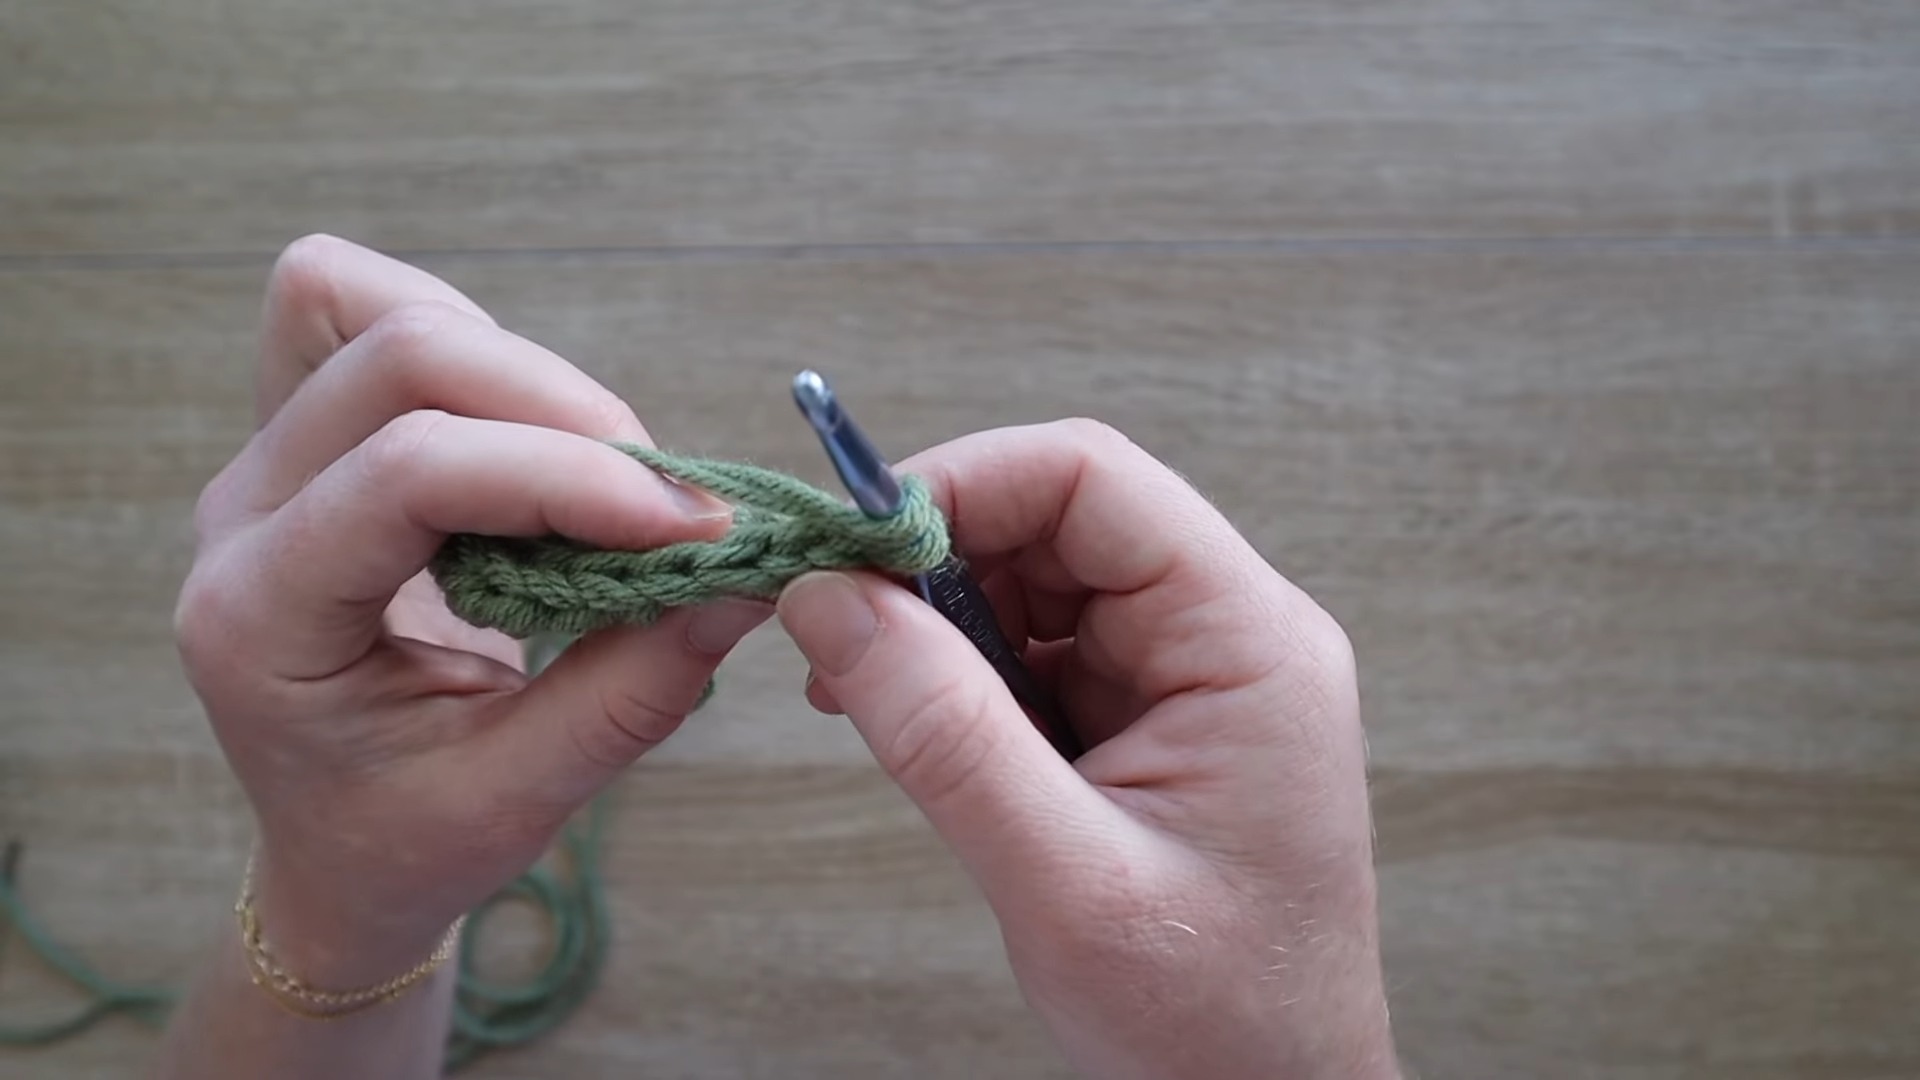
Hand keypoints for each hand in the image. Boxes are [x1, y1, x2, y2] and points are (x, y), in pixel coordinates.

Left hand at [174, 236, 770, 984]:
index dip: (566, 476)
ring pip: (369, 305)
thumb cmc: (411, 840)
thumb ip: (634, 690)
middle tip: (668, 501)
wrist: (341, 852)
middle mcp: (240, 514)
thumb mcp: (522, 796)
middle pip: (395, 355)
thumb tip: (750, 581)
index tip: (696, 526)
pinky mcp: (305, 432)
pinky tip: (533, 433)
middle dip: (560, 408)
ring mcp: (263, 459)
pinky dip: (472, 346)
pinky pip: (358, 311)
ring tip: (599, 466)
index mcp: (260, 616)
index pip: (408, 473)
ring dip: (516, 367)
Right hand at [778, 421, 1396, 1078]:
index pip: (1094, 479)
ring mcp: (1191, 678)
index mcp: (1249, 645)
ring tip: (866, 693)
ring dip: (939, 620)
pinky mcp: (1151, 720)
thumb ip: (944, 733)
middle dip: (935, 558)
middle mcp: (1229, 638)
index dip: (961, 482)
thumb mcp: (1064, 882)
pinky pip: (1038, 649)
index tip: (848, 541)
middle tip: (832, 626)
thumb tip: (832, 600)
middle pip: (1060, 517)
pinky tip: (917, 726)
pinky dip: (961, 673)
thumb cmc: (1211, 1022)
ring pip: (1038, 580)